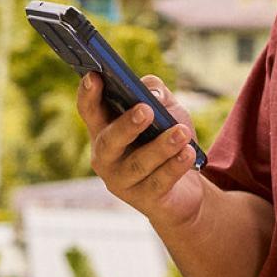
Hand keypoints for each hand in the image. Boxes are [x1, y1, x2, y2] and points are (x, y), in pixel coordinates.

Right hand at [77, 72, 204, 228]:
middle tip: (145, 110)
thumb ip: (156, 92)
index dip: (88, 94)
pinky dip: (175, 166)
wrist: (184, 187)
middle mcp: (106, 157)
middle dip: (126, 125)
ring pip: (138, 163)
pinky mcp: (144, 200)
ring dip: (161, 146)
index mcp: (105, 129)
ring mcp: (122, 181)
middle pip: (109, 141)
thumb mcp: (166, 109)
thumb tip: (151, 94)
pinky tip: (188, 153)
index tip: (94, 76)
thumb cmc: (167, 138)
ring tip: (182, 132)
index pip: (90, 111)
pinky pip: (159, 182)